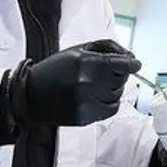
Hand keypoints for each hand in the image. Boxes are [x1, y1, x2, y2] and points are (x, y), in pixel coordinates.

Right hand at [6, 39, 141, 126]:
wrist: (30, 95)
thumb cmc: (55, 69)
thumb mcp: (78, 50)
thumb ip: (107, 49)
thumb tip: (130, 57)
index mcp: (85, 63)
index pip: (121, 65)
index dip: (132, 64)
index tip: (136, 64)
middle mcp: (86, 83)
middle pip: (120, 79)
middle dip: (118, 74)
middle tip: (105, 73)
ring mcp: (86, 102)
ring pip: (117, 95)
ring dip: (112, 89)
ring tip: (96, 85)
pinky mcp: (84, 117)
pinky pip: (112, 109)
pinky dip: (110, 103)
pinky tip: (97, 97)